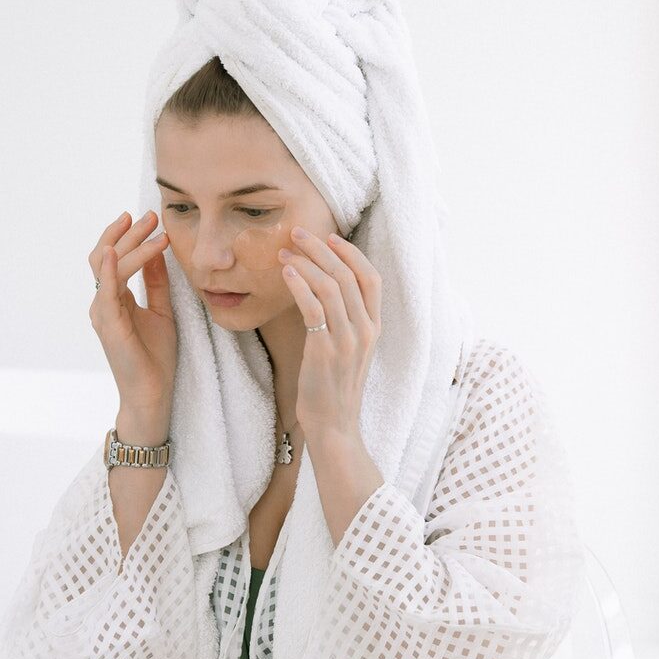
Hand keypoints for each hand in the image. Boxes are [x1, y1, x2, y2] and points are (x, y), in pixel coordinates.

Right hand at [88, 209, 175, 420]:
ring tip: (151, 227)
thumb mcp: (162, 311)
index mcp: (114, 299)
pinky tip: (113, 252)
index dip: (126, 235)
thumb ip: (156, 283)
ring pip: (107, 267)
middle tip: (151, 215)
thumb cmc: (155, 357)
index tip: (147, 218)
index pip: (112, 258)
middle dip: (128, 232)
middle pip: (105, 256)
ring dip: (129, 244)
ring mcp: (103, 313)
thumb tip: (158, 252)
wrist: (153, 394)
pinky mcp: (108, 326)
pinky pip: (105, 292)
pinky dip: (109, 270)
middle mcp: (103, 302)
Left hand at [277, 226, 381, 438]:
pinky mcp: (325, 350)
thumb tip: (321, 289)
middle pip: (348, 275)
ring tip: (284, 253)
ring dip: (305, 263)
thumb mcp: (348, 350)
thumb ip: (344, 321)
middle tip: (297, 233)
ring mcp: (347, 340)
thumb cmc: (334, 387)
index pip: (372, 278)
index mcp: (374, 328)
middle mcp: (365, 330)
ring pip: (330, 286)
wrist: (334, 425)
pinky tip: (286, 274)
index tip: (330, 238)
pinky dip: (299, 286)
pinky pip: (314, 308)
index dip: (352, 253)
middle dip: (321, 249)